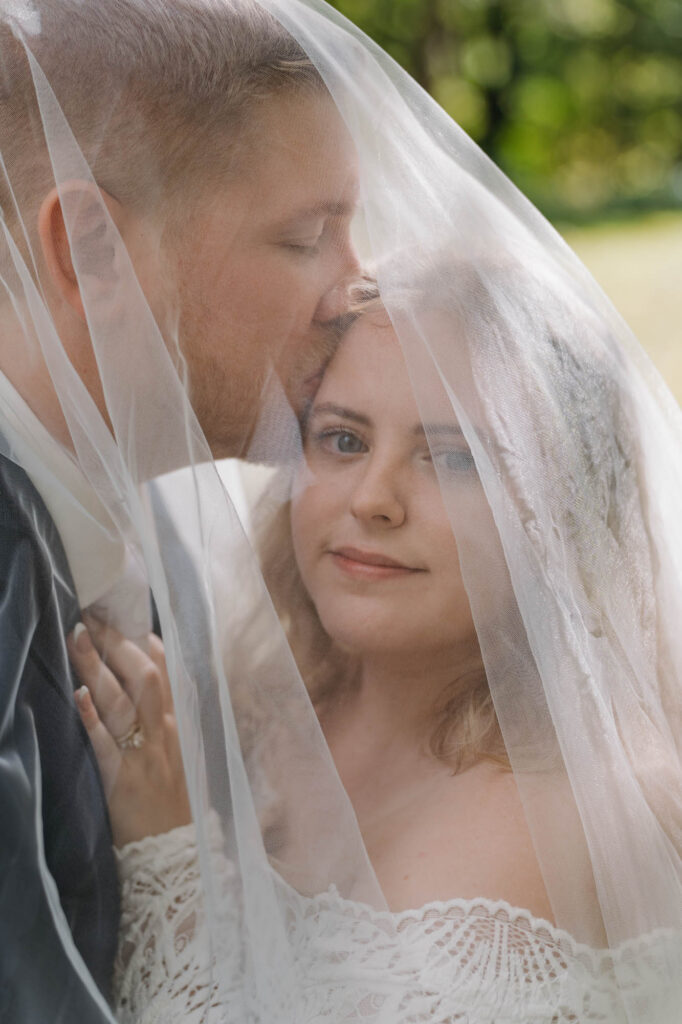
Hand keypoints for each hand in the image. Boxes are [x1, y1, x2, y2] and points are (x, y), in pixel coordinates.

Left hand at [68, 616, 191, 847]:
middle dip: (118, 642)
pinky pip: (106, 744)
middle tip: (92, 615)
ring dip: (98, 667)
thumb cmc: (172, 799)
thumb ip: (165, 718)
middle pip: (145, 675)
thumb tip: (145, 681)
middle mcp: (164, 732)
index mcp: (179, 723)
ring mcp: (145, 754)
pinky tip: (78, 696)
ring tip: (77, 637)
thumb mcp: (180, 751)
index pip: (167, 669)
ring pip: (123, 701)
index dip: (144, 639)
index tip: (121, 616)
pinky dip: (93, 718)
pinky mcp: (123, 779)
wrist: (175, 852)